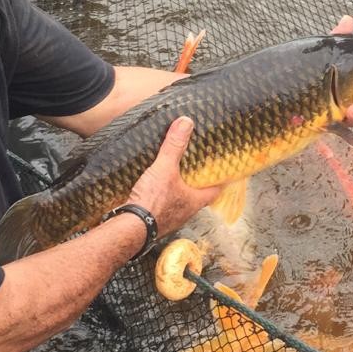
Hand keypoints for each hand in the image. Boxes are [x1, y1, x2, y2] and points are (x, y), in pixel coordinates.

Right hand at [125, 117, 219, 236]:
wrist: (130, 228)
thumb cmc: (153, 203)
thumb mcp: (165, 169)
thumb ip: (174, 146)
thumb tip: (186, 123)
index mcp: (196, 201)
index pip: (217, 189)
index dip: (221, 178)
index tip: (223, 168)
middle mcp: (187, 211)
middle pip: (198, 194)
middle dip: (198, 181)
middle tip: (197, 166)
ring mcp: (171, 217)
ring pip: (181, 200)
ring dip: (180, 188)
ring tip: (176, 172)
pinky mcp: (156, 218)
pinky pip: (164, 204)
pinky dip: (163, 194)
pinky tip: (156, 185)